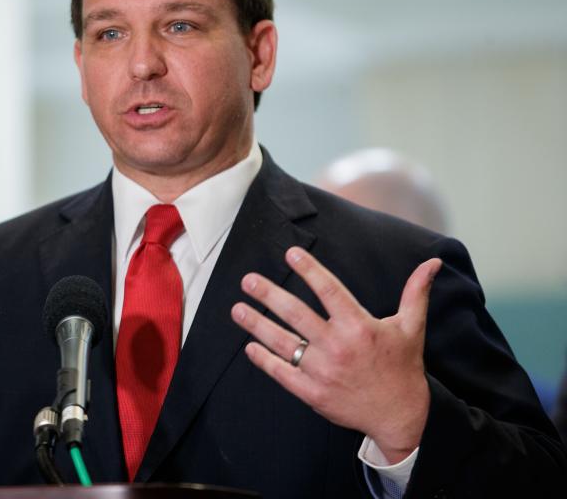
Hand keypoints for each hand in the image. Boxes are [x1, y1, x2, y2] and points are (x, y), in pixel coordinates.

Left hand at [230, 247, 441, 462]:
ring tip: (237, 308)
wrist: (401, 416)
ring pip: (283, 342)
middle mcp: (338, 347)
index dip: (308, 270)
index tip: (290, 253)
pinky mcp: (313, 393)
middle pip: (296, 314)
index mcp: (359, 326)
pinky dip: (264, 360)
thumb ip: (416, 293)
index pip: (328, 290)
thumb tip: (431, 263)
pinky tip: (249, 346)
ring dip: (257, 324)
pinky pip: (282, 373)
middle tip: (248, 280)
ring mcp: (323, 371)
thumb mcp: (411, 328)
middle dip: (269, 295)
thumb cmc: (403, 367)